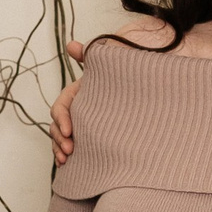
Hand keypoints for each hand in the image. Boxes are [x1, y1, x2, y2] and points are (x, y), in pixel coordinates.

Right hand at [49, 18, 175, 164]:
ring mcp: (84, 125)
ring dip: (59, 149)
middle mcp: (79, 110)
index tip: (69, 132)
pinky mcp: (92, 139)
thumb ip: (92, 57)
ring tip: (65, 160)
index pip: (61, 106)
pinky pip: (74, 149)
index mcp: (79, 94)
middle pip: (58, 125)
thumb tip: (71, 45)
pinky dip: (68, 157)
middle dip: (59, 139)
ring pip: (63, 138)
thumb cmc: (131, 78)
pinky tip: (69, 166)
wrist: (153, 93)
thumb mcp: (112, 67)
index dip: (61, 119)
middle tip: (69, 151)